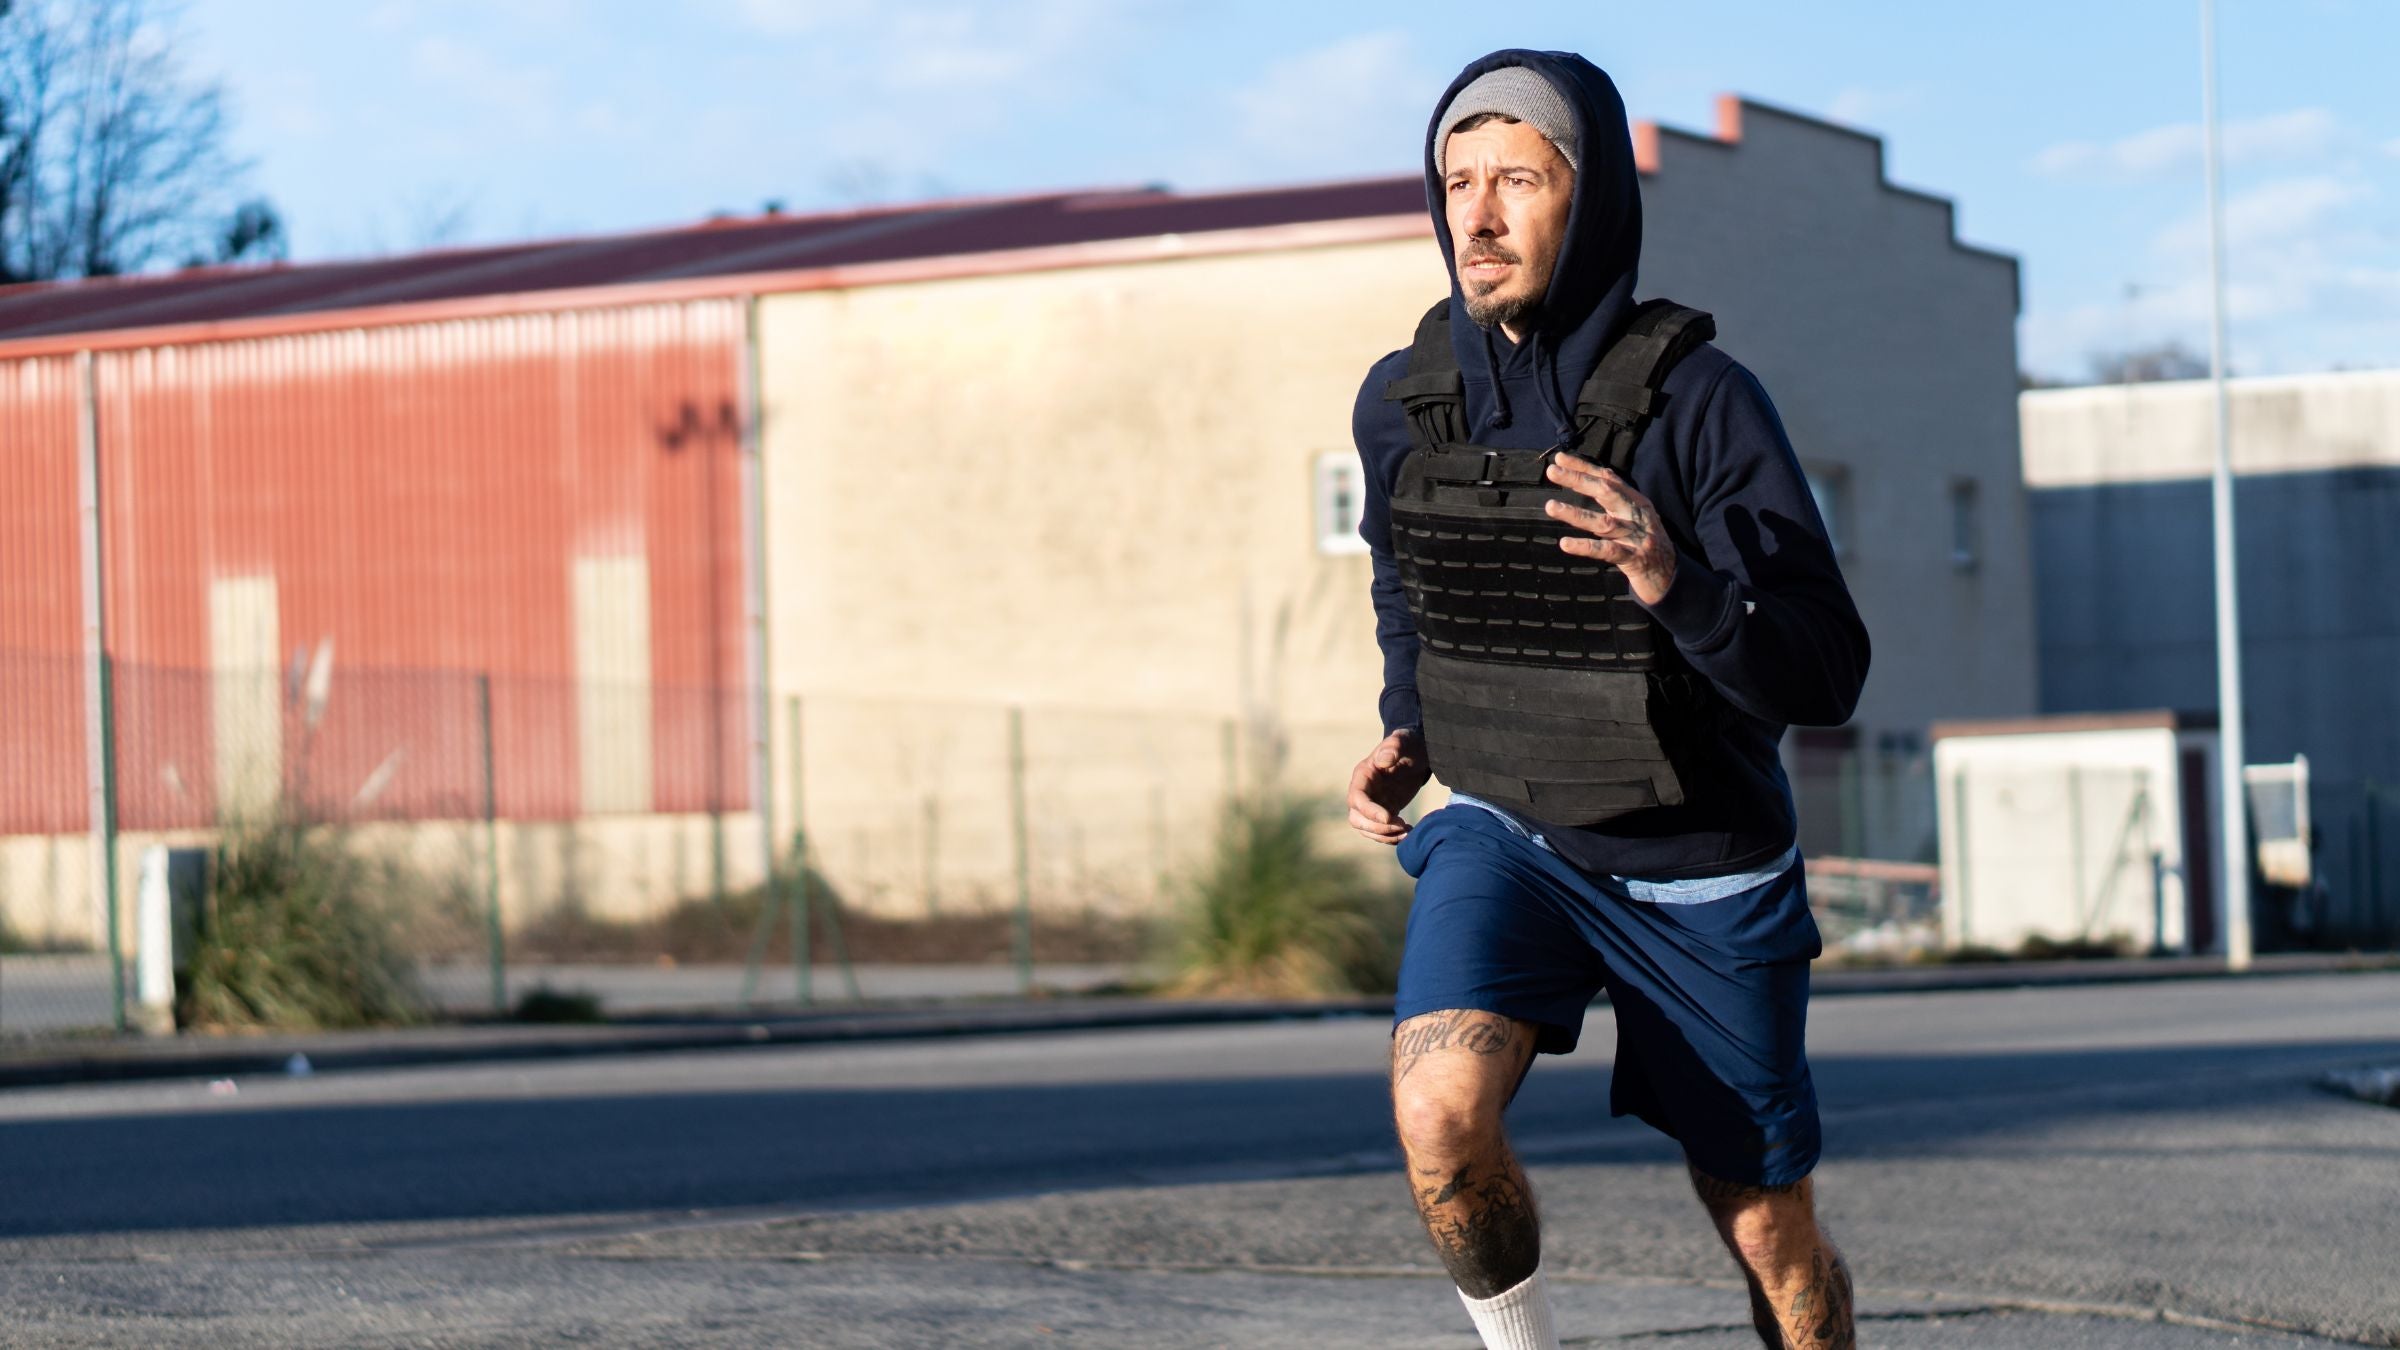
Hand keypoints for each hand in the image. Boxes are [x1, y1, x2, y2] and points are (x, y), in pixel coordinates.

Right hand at [1348, 728, 1430, 844]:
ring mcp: (1372, 804)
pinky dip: (1392, 837)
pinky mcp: (1384, 812)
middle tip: (1400, 826)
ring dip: (1384, 836)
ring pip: (1366, 829)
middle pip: (1357, 819)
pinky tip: (1409, 832)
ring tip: (1406, 832)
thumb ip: (1393, 746)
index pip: (1357, 799)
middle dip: (1376, 828)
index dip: (1369, 811)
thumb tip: (1383, 760)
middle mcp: (1363, 792)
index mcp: (1363, 775)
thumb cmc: (1409, 744)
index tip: (1389, 817)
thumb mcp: (1404, 741)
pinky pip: (1380, 831)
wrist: (1417, 753)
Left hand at [1543, 453, 1676, 603]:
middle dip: (1579, 479)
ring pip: (1603, 522)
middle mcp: (1636, 514)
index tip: (1560, 458)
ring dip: (1575, 513)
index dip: (1584, 467)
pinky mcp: (1633, 559)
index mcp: (1636, 501)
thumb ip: (1617, 497)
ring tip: (1551, 506)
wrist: (1670, 575)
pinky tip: (1565, 543)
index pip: (1607, 478)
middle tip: (1552, 471)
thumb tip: (1594, 475)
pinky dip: (1585, 546)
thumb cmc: (1646, 542)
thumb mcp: (1636, 515)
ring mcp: (1635, 537)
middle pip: (1606, 492)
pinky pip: (1606, 551)